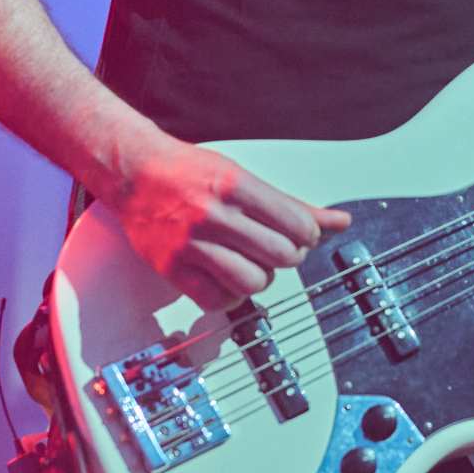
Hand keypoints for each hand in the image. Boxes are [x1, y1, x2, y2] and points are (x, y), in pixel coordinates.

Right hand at [113, 137, 350, 309]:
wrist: (134, 173)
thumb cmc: (190, 172)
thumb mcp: (244, 176)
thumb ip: (292, 204)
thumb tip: (339, 221)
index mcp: (235, 186)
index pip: (297, 225)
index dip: (307, 235)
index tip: (299, 234)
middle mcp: (213, 214)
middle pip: (281, 255)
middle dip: (289, 256)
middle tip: (277, 249)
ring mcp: (190, 243)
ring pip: (253, 282)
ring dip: (261, 278)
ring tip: (252, 264)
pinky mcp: (172, 268)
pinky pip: (217, 300)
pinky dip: (230, 296)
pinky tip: (227, 279)